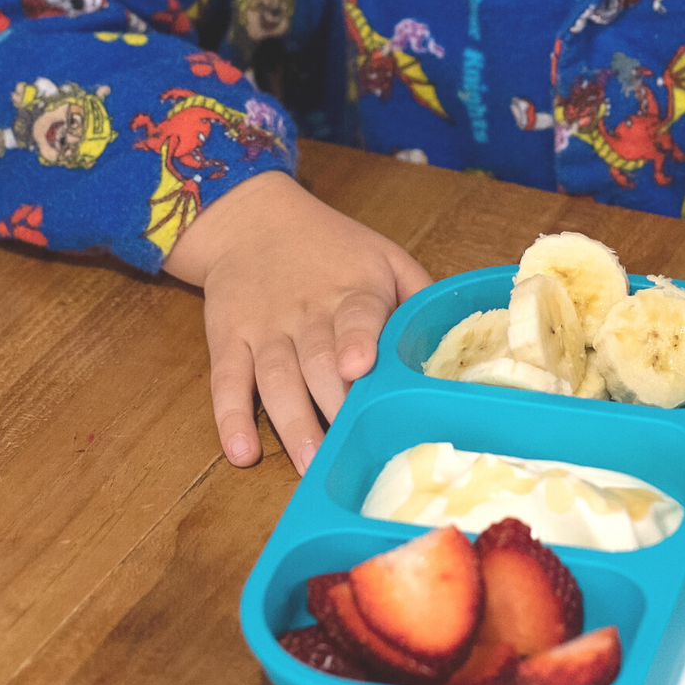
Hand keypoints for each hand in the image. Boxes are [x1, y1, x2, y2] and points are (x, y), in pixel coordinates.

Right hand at [163, 170, 429, 473]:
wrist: (253, 220)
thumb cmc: (332, 248)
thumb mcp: (383, 255)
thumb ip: (418, 294)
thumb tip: (457, 336)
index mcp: (353, 290)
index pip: (356, 315)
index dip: (357, 340)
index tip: (358, 367)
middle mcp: (307, 311)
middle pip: (317, 361)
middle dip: (332, 405)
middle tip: (347, 450)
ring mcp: (265, 328)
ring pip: (276, 378)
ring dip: (291, 423)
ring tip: (307, 464)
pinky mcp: (229, 339)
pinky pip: (227, 380)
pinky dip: (231, 417)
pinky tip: (241, 450)